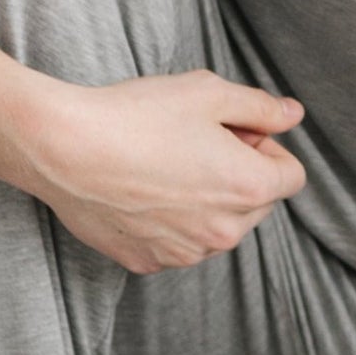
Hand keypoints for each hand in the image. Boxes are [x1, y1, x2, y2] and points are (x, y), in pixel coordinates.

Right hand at [21, 72, 307, 274]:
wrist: (63, 147)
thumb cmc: (136, 115)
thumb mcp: (209, 93)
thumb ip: (261, 106)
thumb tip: (293, 115)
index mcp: (249, 188)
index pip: (291, 176)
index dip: (266, 147)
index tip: (233, 132)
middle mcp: (224, 231)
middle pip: (258, 204)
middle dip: (240, 175)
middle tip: (195, 144)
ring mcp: (185, 253)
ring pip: (218, 228)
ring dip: (207, 203)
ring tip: (164, 167)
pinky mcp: (148, 262)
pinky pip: (177, 244)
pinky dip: (170, 223)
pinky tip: (140, 191)